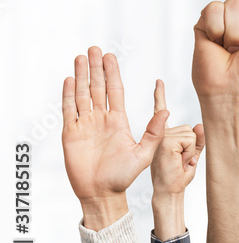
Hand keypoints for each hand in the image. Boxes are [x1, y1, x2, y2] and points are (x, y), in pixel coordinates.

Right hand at [62, 47, 167, 228]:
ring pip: (82, 94)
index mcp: (119, 121)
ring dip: (81, 76)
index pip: (115, 90)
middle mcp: (101, 119)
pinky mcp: (71, 134)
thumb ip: (154, 132)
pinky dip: (68, 94)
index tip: (111, 57)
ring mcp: (85, 125)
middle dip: (96, 68)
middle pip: (97, 87)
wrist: (102, 194)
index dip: (112, 73)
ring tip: (81, 57)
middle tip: (94, 49)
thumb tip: (167, 111)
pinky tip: (69, 80)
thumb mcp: (144, 153)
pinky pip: (69, 110)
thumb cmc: (124, 177)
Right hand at [150, 80, 204, 196]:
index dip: (159, 95)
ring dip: (191, 151)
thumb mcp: (192, 154)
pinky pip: (190, 140)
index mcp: (163, 134)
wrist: (169, 191)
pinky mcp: (166, 142)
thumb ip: (198, 139)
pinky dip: (190, 153)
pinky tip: (179, 161)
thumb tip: (199, 125)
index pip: (160, 111)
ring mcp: (161, 136)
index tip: (158, 81)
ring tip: (180, 161)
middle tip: (182, 160)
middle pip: (190, 128)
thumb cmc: (179, 175)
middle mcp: (160, 133)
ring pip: (192, 134)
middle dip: (193, 146)